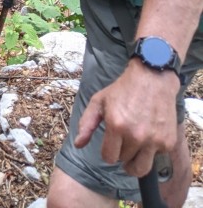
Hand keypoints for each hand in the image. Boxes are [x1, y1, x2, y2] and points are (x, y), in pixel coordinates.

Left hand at [75, 61, 179, 176]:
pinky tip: (148, 135)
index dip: (108, 153)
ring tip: (134, 150)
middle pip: (125, 161)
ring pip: (141, 168)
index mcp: (116, 125)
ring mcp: (154, 140)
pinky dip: (151, 150)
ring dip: (135, 161)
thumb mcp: (99, 101)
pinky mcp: (168, 142)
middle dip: (122, 153)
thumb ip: (87, 123)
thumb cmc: (123, 89)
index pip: (109, 157)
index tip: (110, 145)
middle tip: (124, 140)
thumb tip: (78, 144)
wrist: (152, 78)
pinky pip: (156, 156)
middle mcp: (136, 135)